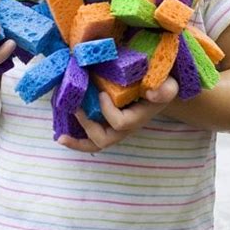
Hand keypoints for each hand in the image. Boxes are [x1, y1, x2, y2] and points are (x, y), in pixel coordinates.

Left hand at [58, 76, 178, 152]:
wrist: (159, 89)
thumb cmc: (162, 86)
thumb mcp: (169, 85)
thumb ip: (164, 90)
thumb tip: (151, 94)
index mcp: (137, 119)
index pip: (120, 123)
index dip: (108, 111)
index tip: (101, 94)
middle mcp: (125, 128)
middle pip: (104, 140)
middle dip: (88, 127)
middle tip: (76, 109)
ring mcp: (115, 129)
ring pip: (96, 144)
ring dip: (78, 142)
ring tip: (61, 137)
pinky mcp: (108, 124)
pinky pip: (92, 137)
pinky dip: (78, 139)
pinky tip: (63, 135)